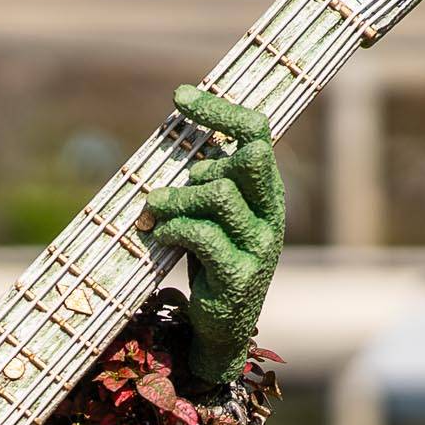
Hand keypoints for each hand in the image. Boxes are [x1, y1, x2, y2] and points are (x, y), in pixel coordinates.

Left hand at [145, 86, 283, 389]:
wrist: (223, 327)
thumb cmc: (210, 262)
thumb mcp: (211, 215)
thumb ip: (205, 182)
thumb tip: (184, 149)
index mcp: (265, 191)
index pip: (256, 131)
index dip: (220, 109)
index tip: (180, 96)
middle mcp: (271, 213)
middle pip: (248, 157)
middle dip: (201, 164)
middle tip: (171, 192)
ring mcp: (259, 244)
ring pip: (217, 193)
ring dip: (175, 198)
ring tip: (153, 212)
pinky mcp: (239, 274)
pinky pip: (201, 234)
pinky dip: (171, 229)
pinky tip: (160, 236)